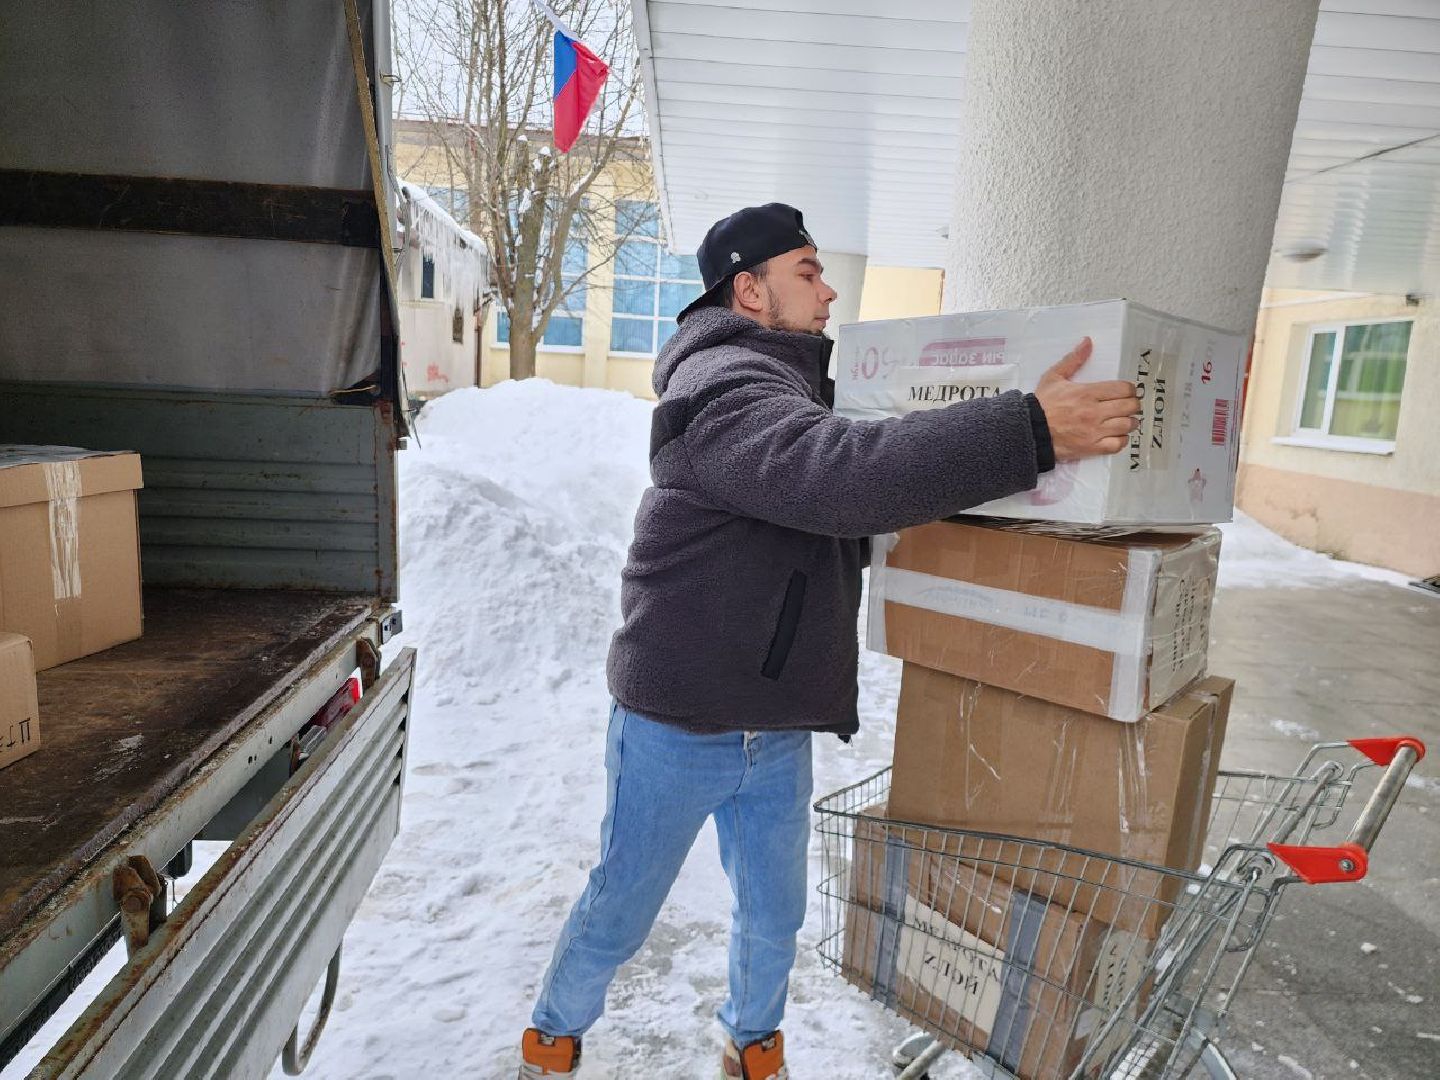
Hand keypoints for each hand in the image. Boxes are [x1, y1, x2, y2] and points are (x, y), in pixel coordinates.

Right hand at [1032, 338, 1140, 461]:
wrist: (1030, 431)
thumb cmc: (1042, 404)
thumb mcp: (1054, 377)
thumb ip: (1073, 359)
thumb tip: (1088, 342)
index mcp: (1087, 393)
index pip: (1124, 389)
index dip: (1129, 390)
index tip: (1126, 392)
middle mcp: (1094, 412)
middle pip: (1130, 407)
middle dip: (1132, 405)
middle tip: (1128, 406)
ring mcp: (1094, 431)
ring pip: (1127, 426)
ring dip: (1129, 422)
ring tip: (1124, 421)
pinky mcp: (1092, 447)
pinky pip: (1117, 445)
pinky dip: (1121, 440)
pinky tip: (1116, 436)